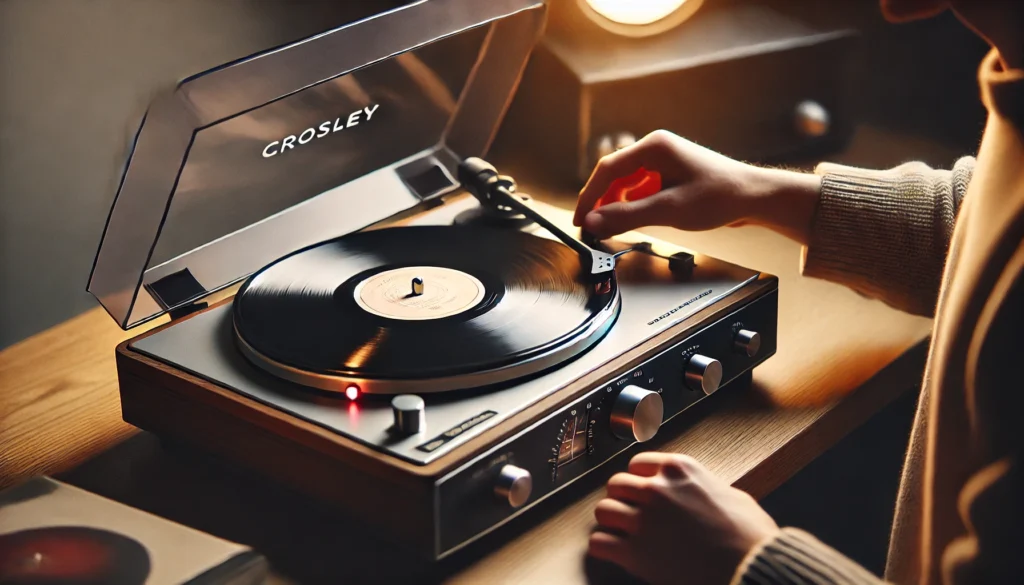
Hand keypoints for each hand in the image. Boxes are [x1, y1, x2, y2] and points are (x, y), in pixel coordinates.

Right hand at [573, 130, 821, 243]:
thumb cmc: (721, 196)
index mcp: (654, 146)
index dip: (588, 196)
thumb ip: (627, 217)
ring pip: (626, 185)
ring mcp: (663, 162)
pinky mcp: (670, 175)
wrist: (755, 198)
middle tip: (591, 229)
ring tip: (609, 229)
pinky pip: (641, 190)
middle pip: (614, 176)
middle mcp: (656, 149)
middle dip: (601, 203)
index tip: (579, 219)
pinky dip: (633, 207)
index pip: (607, 169)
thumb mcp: (669, 210)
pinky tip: (631, 222)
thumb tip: (593, 222)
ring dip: (617, 207)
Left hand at [589, 452, 779, 584]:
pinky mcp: (635, 552)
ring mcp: (643, 520)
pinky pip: (599, 542)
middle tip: (630, 512)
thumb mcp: (729, 493)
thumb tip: (697, 491)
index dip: (639, 480)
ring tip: (620, 531)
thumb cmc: (749, 535)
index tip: (640, 490)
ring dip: (611, 521)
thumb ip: (702, 485)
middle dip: (622, 499)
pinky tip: (613, 551)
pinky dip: (603, 548)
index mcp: (679, 470)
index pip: (637, 464)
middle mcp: (656, 489)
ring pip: (603, 510)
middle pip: (616, 484)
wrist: (751, 566)